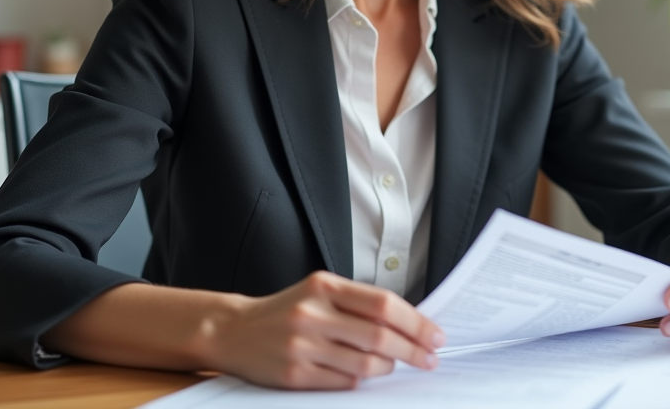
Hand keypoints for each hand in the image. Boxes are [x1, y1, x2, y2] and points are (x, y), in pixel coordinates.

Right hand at [208, 271, 445, 389]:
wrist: (233, 330)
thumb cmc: (287, 310)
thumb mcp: (320, 292)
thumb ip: (358, 303)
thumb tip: (410, 323)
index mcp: (324, 286)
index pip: (384, 304)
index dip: (416, 322)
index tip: (436, 335)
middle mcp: (313, 314)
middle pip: (380, 337)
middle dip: (414, 350)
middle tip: (430, 358)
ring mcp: (302, 346)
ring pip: (365, 364)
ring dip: (388, 367)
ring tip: (394, 365)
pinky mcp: (294, 374)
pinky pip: (344, 382)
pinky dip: (360, 380)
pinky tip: (363, 374)